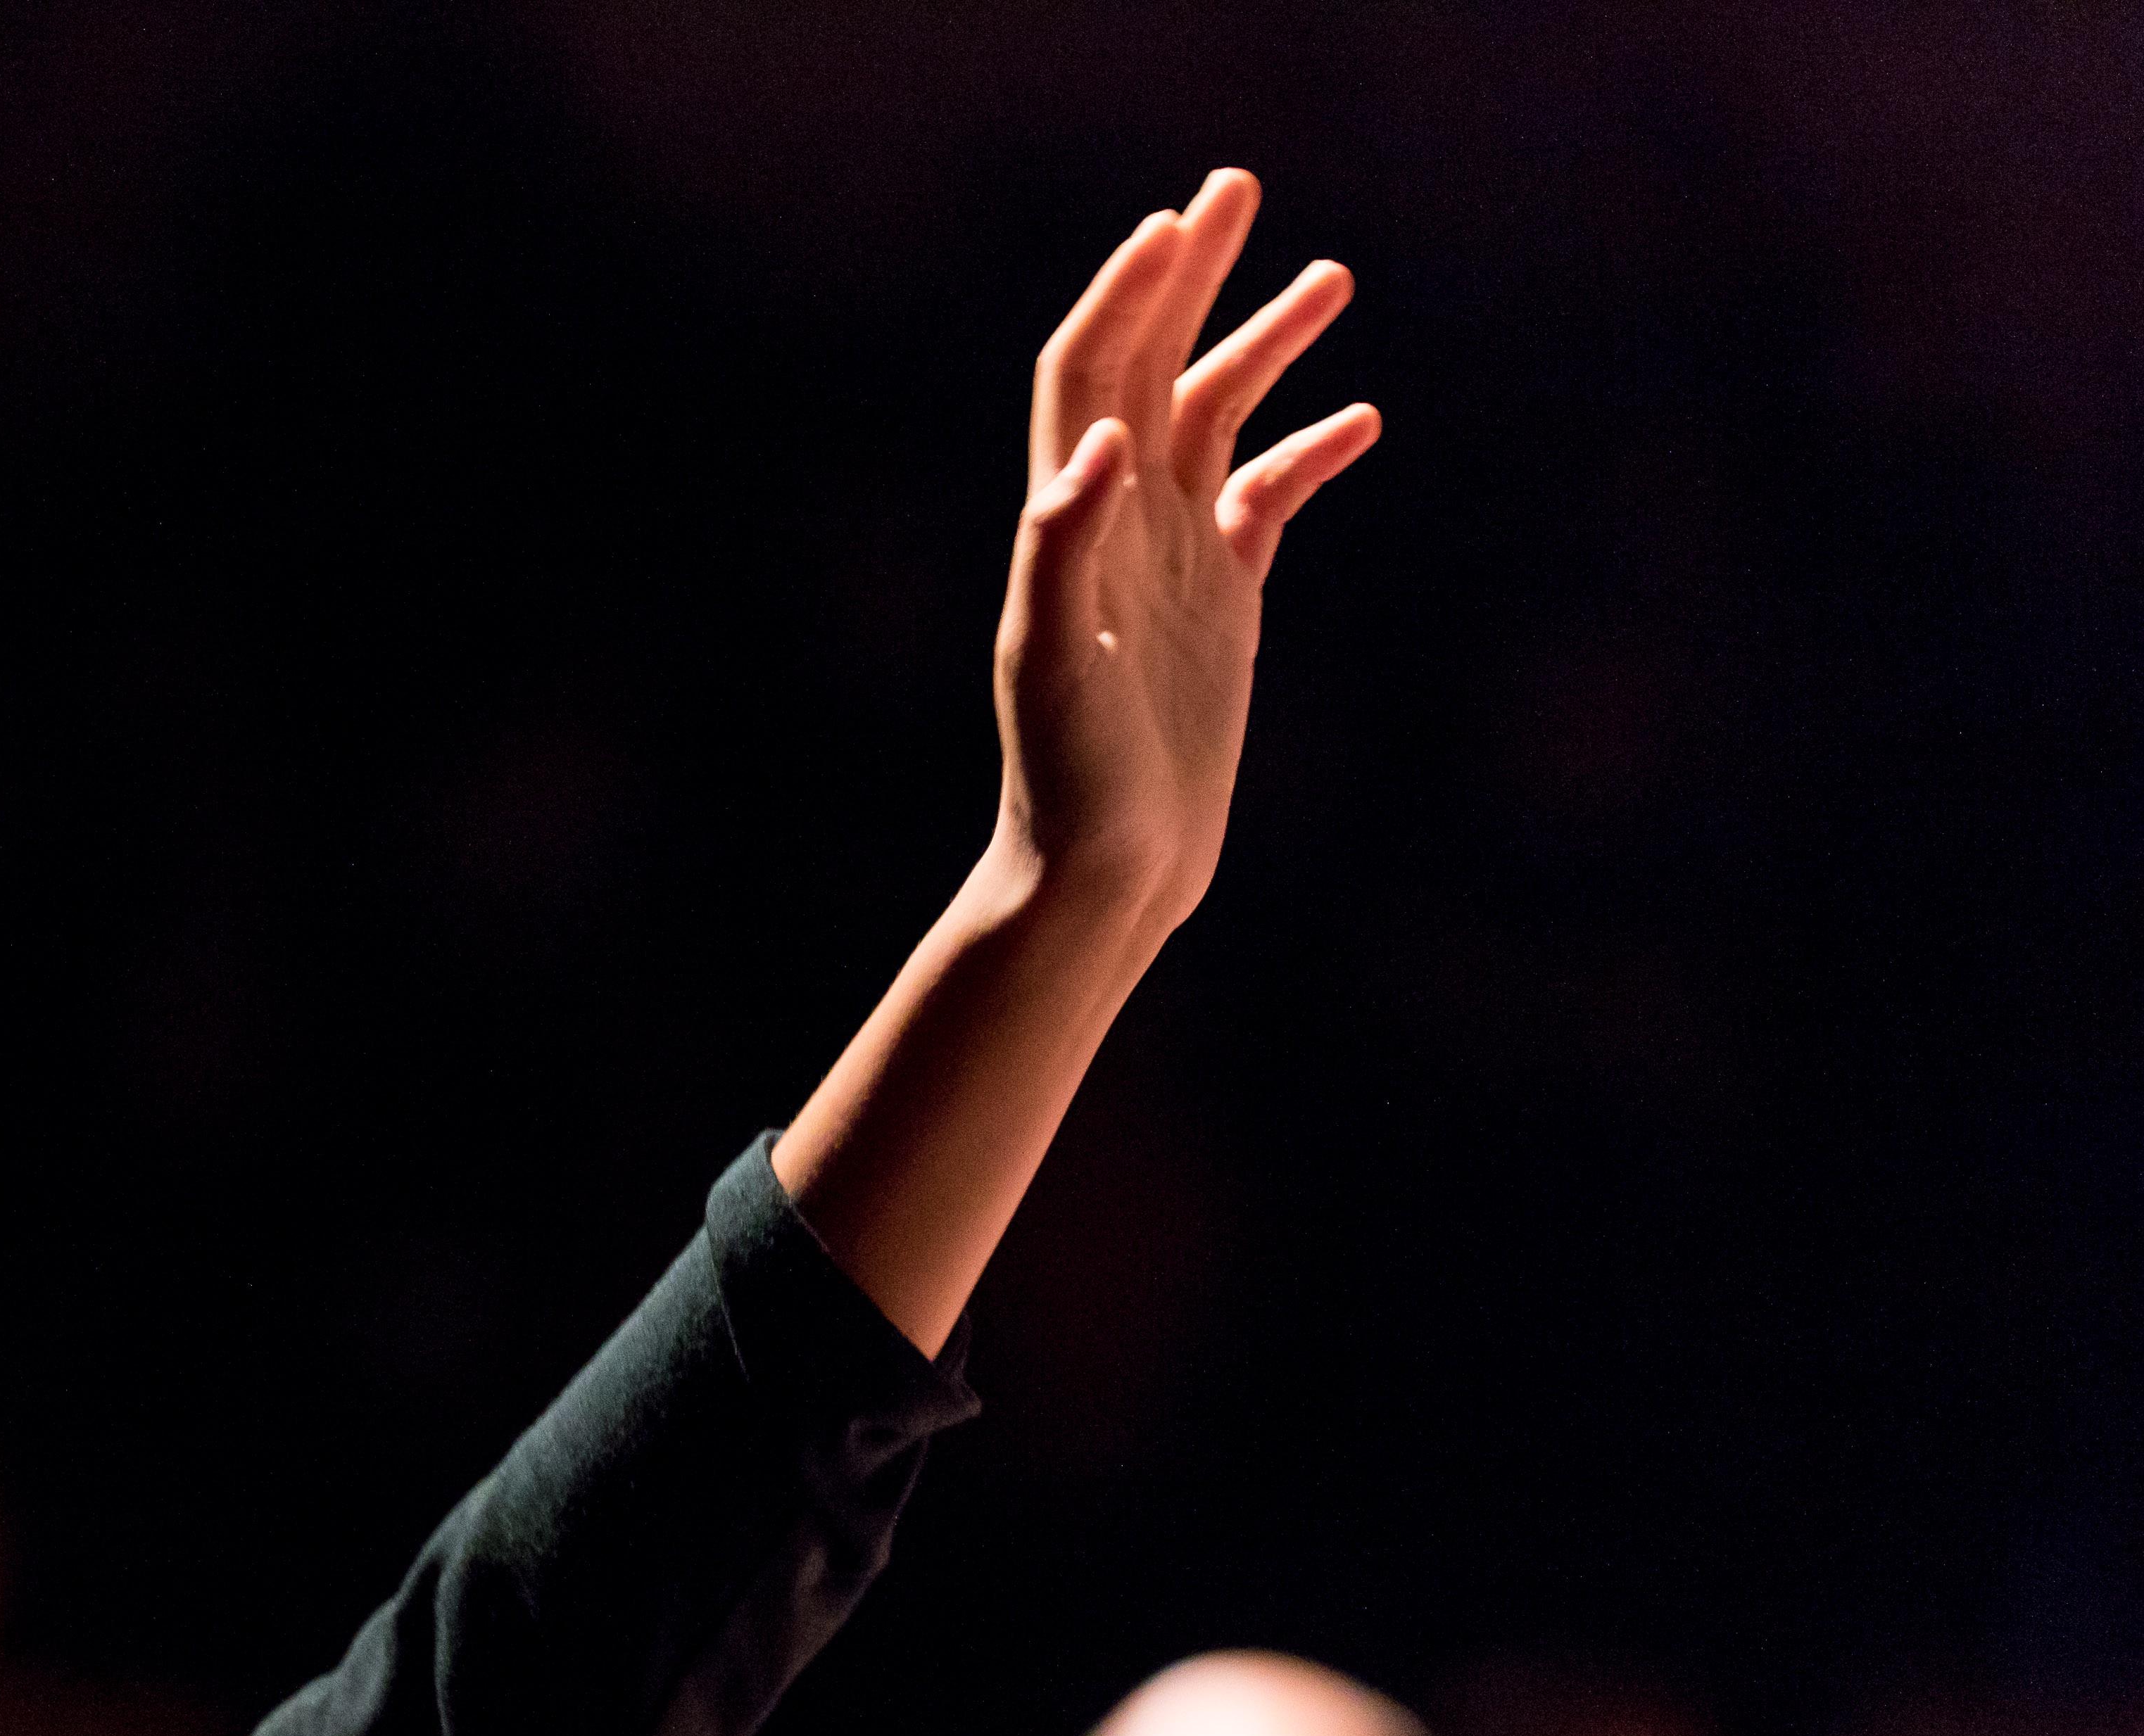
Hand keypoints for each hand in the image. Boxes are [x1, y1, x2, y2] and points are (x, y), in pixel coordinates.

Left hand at [994, 168, 1378, 915]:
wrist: (1103, 870)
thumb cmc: (1067, 778)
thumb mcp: (1052, 662)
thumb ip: (1063, 548)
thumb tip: (1102, 441)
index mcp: (1068, 523)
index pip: (1089, 374)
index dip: (1124, 296)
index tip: (1175, 225)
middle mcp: (1114, 526)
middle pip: (1153, 367)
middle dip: (1193, 278)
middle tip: (1238, 187)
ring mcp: (1170, 561)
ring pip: (1218, 421)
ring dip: (1265, 346)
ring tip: (1331, 277)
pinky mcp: (1220, 607)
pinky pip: (1266, 501)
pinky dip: (1309, 453)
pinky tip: (1360, 418)